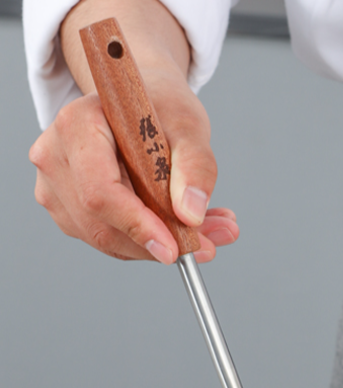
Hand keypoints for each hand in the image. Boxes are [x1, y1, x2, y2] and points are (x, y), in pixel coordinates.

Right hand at [28, 0, 238, 263]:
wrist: (142, 105)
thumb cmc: (162, 110)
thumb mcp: (190, 128)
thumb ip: (196, 168)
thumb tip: (191, 215)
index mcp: (77, 124)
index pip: (100, 191)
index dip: (137, 226)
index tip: (175, 250)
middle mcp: (55, 157)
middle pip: (101, 225)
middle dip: (158, 242)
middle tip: (210, 245)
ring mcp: (55, 187)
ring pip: (106, 240)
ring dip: (159, 246)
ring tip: (206, 234)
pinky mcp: (67, 210)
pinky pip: (110, 242)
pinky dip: (148, 243)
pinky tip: (179, 229)